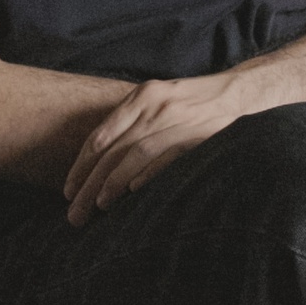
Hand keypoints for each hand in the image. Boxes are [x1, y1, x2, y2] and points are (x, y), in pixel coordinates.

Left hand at [63, 73, 249, 225]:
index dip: (81, 166)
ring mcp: (177, 120)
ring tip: (100, 206)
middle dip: (89, 184)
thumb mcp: (157, 99)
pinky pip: (166, 157)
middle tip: (75, 213)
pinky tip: (133, 192)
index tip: (68, 191)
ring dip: (113, 182)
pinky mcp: (197, 135)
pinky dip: (147, 174)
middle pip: (112, 150)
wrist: (237, 91)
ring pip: (135, 154)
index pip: (100, 136)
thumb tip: (97, 162)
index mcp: (141, 96)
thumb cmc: (191, 101)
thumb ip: (131, 121)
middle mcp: (155, 106)